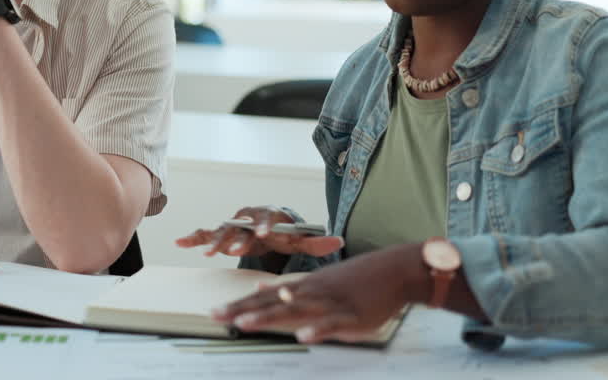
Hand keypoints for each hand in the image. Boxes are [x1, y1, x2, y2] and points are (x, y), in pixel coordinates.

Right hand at [174, 206, 343, 257]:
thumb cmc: (284, 232)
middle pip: (241, 226)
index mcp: (268, 216)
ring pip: (221, 230)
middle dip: (236, 238)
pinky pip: (204, 233)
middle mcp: (247, 217)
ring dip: (213, 241)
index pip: (267, 219)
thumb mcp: (300, 238)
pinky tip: (179, 242)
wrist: (266, 226)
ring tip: (206, 253)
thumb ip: (316, 241)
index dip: (264, 226)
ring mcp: (232, 224)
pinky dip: (193, 237)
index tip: (263, 234)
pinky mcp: (220, 232)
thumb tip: (339, 241)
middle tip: (233, 250)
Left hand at [211, 243, 422, 343]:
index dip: (239, 305)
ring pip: (296, 311)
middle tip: (215, 316)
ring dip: (271, 316)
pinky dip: (319, 330)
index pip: (265, 297)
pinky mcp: (352, 316)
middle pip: (272, 303)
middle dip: (244, 310)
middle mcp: (312, 293)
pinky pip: (333, 324)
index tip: (214, 312)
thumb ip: (289, 288)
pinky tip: (304, 337)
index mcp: (303, 287)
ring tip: (245, 324)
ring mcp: (331, 303)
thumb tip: (259, 289)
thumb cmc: (355, 279)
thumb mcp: (318, 281)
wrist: (393, 269)